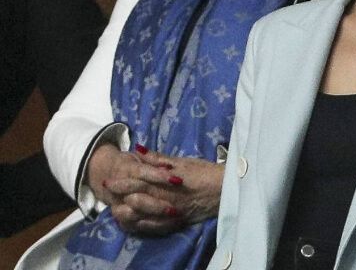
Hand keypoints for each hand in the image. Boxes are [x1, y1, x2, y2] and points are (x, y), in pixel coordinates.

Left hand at [87, 144, 224, 233]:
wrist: (225, 190)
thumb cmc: (205, 172)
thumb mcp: (182, 162)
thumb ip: (158, 158)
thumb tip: (137, 150)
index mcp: (165, 183)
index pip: (137, 182)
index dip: (121, 182)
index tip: (108, 180)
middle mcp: (164, 200)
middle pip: (135, 199)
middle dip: (119, 197)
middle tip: (107, 194)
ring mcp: (169, 214)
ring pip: (141, 216)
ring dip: (126, 212)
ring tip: (116, 208)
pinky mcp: (175, 223)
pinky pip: (153, 227)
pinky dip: (140, 224)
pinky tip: (133, 221)